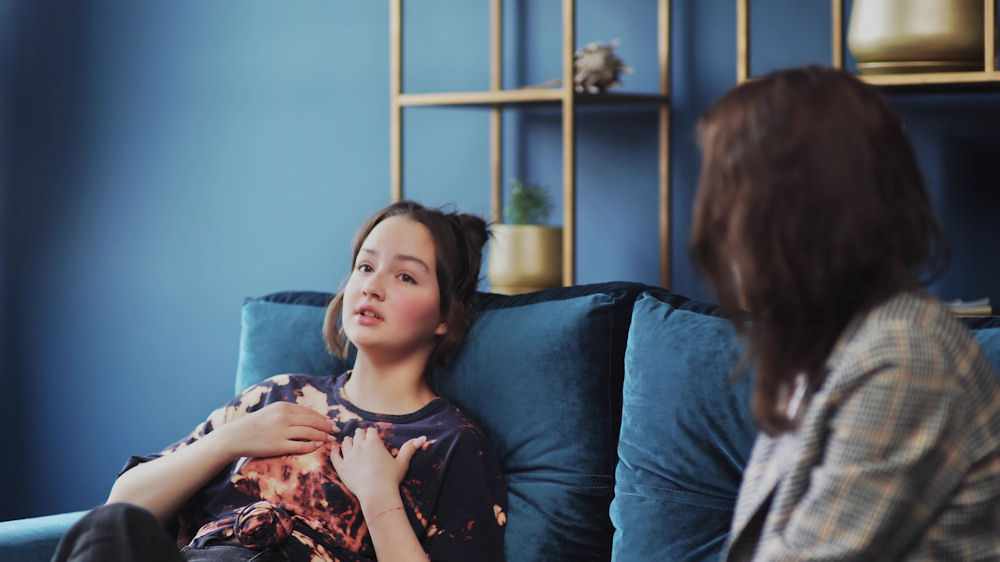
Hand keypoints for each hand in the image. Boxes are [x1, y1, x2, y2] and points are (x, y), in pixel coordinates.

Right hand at [209, 401, 338, 459]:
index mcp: (283, 406)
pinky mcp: (277, 446)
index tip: (331, 422)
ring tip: (332, 439)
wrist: (235, 436)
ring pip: (310, 433)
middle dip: (327, 426)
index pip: (309, 412)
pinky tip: (319, 445)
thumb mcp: (272, 411)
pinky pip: (300, 446)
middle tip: (337, 431)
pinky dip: (312, 445)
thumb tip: (309, 415)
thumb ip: (289, 412)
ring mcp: (281, 432)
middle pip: (313, 421)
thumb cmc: (255, 424)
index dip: (323, 418)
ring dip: (324, 436)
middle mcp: (283, 417)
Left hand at [330, 427, 425, 508]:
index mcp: (374, 442)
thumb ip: (410, 448)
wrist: (377, 494)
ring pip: (345, 442)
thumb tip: (423, 438)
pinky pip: (333, 455)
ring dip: (348, 441)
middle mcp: (360, 446)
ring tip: (350, 442)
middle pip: (358, 434)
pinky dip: (333, 450)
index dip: (372, 433)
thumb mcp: (402, 462)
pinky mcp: (341, 467)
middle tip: (362, 438)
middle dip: (361, 435)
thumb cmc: (391, 479)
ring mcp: (349, 456)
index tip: (373, 436)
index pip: (371, 431)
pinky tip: (334, 449)